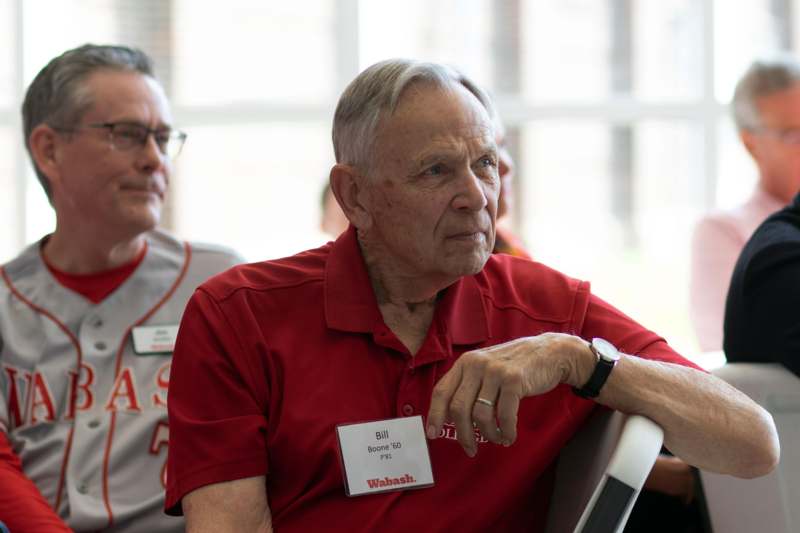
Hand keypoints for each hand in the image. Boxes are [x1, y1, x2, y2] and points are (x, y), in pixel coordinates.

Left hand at [425, 332, 585, 456]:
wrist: (549, 352)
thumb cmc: (515, 366)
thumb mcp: (486, 367)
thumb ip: (469, 385)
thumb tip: (450, 417)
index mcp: (465, 363)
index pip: (441, 391)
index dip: (435, 415)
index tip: (433, 434)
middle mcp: (476, 365)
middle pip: (458, 408)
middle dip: (463, 434)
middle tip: (470, 449)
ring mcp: (495, 372)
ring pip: (480, 415)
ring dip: (488, 434)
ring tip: (496, 439)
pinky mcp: (514, 381)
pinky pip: (504, 416)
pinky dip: (506, 431)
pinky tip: (509, 436)